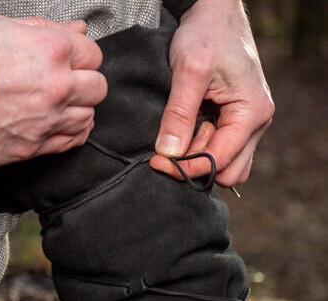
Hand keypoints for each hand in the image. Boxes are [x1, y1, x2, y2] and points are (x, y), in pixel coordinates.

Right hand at [0, 16, 106, 169]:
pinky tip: (67, 126)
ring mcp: (48, 120)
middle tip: (70, 82)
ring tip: (64, 105)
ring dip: (80, 109)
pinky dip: (74, 134)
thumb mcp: (5, 28)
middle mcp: (56, 87)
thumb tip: (78, 30)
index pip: (93, 54)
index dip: (83, 56)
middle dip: (87, 82)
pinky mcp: (35, 146)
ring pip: (88, 117)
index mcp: (51, 51)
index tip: (73, 60)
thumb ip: (48, 30)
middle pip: (98, 88)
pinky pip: (71, 142)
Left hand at [150, 0, 273, 186]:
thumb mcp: (189, 72)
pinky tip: (186, 131)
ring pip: (226, 166)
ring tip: (181, 133)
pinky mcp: (235, 123)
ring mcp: (248, 125)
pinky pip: (221, 151)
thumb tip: (168, 153)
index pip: (219, 161)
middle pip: (228, 172)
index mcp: (252, 113)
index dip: (186, 167)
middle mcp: (256, 123)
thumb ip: (179, 114)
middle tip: (171, 145)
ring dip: (199, 159)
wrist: (214, 13)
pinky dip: (201, 150)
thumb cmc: (207, 34)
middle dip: (196, 165)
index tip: (157, 162)